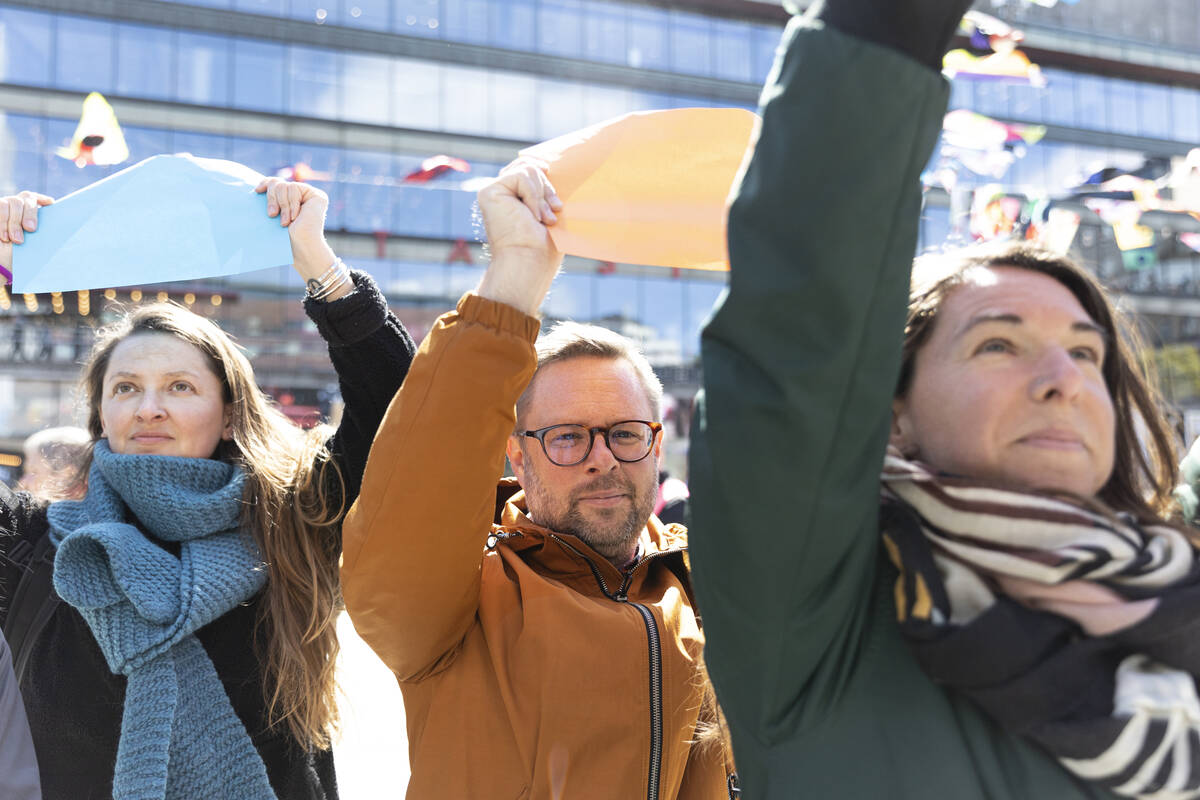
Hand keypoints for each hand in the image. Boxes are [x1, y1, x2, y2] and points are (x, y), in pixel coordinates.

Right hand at [0, 191, 53, 268]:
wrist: (7, 250)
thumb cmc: (27, 246)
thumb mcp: (38, 238)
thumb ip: (46, 232)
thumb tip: (68, 237)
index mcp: (29, 205)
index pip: (35, 197)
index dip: (41, 200)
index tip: (49, 206)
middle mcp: (16, 202)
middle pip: (23, 200)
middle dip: (28, 215)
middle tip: (31, 230)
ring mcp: (4, 204)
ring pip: (7, 204)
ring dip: (12, 223)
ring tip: (14, 240)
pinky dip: (1, 225)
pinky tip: (4, 238)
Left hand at [255, 177, 344, 297]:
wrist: (300, 247)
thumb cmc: (285, 238)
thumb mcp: (274, 214)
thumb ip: (271, 199)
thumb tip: (256, 188)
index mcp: (290, 200)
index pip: (277, 182)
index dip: (266, 183)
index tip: (257, 191)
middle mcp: (301, 196)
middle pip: (278, 183)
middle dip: (272, 198)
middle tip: (272, 215)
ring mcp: (310, 196)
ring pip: (285, 186)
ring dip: (283, 205)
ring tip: (285, 221)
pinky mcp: (317, 196)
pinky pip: (295, 188)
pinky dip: (292, 204)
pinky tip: (295, 217)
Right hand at [475, 158, 563, 314]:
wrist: (531, 260)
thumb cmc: (543, 245)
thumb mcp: (548, 210)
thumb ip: (543, 187)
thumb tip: (547, 165)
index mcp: (513, 198)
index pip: (529, 170)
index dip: (544, 173)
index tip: (555, 192)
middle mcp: (501, 193)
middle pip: (530, 166)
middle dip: (547, 189)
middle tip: (551, 217)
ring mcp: (493, 191)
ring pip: (528, 169)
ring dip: (542, 196)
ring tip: (543, 220)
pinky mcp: (489, 191)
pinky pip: (521, 176)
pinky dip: (533, 195)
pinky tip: (532, 216)